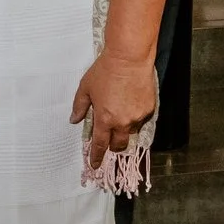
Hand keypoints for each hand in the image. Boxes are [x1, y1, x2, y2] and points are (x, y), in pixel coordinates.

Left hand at [70, 50, 158, 169]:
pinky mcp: (149, 109)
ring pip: (131, 132)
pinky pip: (141, 120)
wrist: (129, 58)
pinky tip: (130, 103)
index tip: (94, 164)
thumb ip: (79, 107)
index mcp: (105, 119)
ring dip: (124, 129)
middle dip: (113, 146)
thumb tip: (74, 120)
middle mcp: (122, 122)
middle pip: (119, 144)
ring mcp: (137, 116)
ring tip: (119, 112)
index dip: (96, 156)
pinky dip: (135, 117)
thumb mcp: (85, 88)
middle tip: (108, 140)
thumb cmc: (105, 70)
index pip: (100, 145)